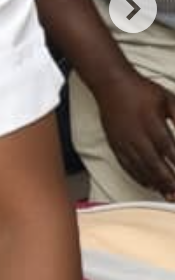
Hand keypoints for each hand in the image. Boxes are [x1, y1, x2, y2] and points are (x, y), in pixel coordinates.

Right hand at [91, 69, 174, 197]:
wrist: (111, 84)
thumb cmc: (141, 90)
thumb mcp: (169, 99)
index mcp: (152, 122)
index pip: (169, 149)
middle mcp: (136, 135)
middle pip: (155, 163)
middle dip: (169, 181)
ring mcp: (124, 141)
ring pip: (140, 167)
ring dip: (155, 183)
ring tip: (167, 194)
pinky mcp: (115, 144)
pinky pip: (126, 165)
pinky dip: (138, 177)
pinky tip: (148, 184)